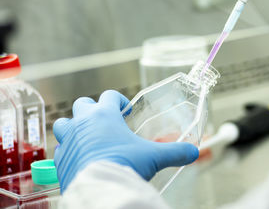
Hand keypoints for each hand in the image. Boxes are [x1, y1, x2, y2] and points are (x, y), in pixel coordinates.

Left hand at [53, 90, 198, 192]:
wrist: (101, 187)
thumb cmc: (124, 164)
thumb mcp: (153, 157)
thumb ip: (175, 152)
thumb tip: (194, 152)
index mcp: (105, 115)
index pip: (110, 96)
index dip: (119, 100)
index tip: (125, 109)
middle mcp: (84, 123)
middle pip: (82, 104)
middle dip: (92, 109)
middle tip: (103, 119)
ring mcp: (69, 139)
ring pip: (63, 123)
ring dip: (73, 126)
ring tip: (85, 136)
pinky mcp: (60, 158)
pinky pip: (59, 148)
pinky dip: (68, 150)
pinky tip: (80, 157)